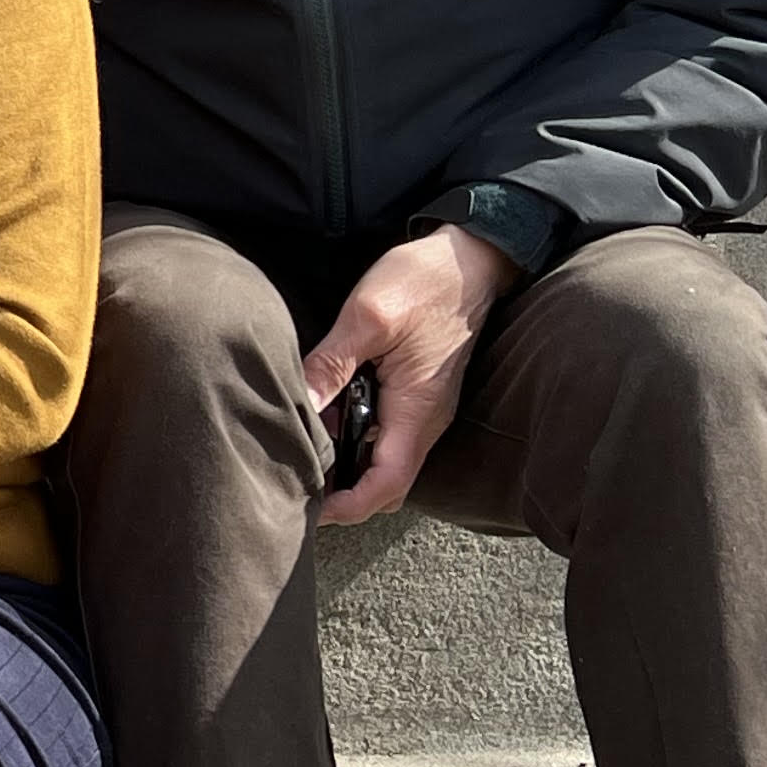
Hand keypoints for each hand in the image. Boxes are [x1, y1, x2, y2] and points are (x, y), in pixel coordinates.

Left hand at [301, 226, 516, 525]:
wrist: (470, 258)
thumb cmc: (425, 281)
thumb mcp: (369, 317)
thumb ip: (331, 364)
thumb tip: (298, 405)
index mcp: (417, 411)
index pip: (386, 485)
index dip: (347, 506)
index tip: (308, 508)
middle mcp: (426, 421)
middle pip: (386, 485)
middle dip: (344, 496)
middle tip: (295, 484)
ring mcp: (424, 409)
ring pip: (385, 461)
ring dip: (348, 467)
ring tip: (303, 455)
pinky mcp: (418, 394)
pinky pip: (387, 436)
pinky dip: (356, 441)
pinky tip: (324, 421)